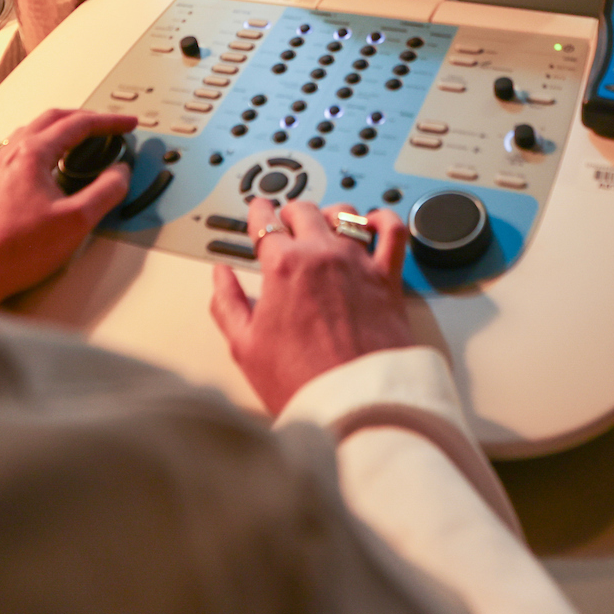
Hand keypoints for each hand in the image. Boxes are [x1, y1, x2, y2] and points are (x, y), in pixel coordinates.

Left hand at [0, 108, 134, 303]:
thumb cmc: (15, 251)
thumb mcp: (76, 221)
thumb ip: (106, 191)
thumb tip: (120, 174)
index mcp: (32, 154)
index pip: (79, 125)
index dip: (109, 122)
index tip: (126, 124)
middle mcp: (9, 155)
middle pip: (51, 120)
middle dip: (83, 118)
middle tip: (106, 125)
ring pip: (26, 133)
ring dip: (54, 129)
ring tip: (72, 138)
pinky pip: (0, 154)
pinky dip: (20, 148)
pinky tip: (21, 159)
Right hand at [209, 198, 415, 412]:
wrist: (355, 403)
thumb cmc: (302, 380)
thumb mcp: (245, 346)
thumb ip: (227, 304)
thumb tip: (220, 277)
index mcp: (284, 266)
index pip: (265, 222)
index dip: (258, 212)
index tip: (258, 210)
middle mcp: (322, 254)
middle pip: (304, 211)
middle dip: (290, 211)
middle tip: (286, 219)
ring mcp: (358, 262)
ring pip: (345, 214)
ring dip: (330, 212)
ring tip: (325, 220)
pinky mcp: (388, 278)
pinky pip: (393, 232)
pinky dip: (383, 219)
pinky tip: (374, 222)